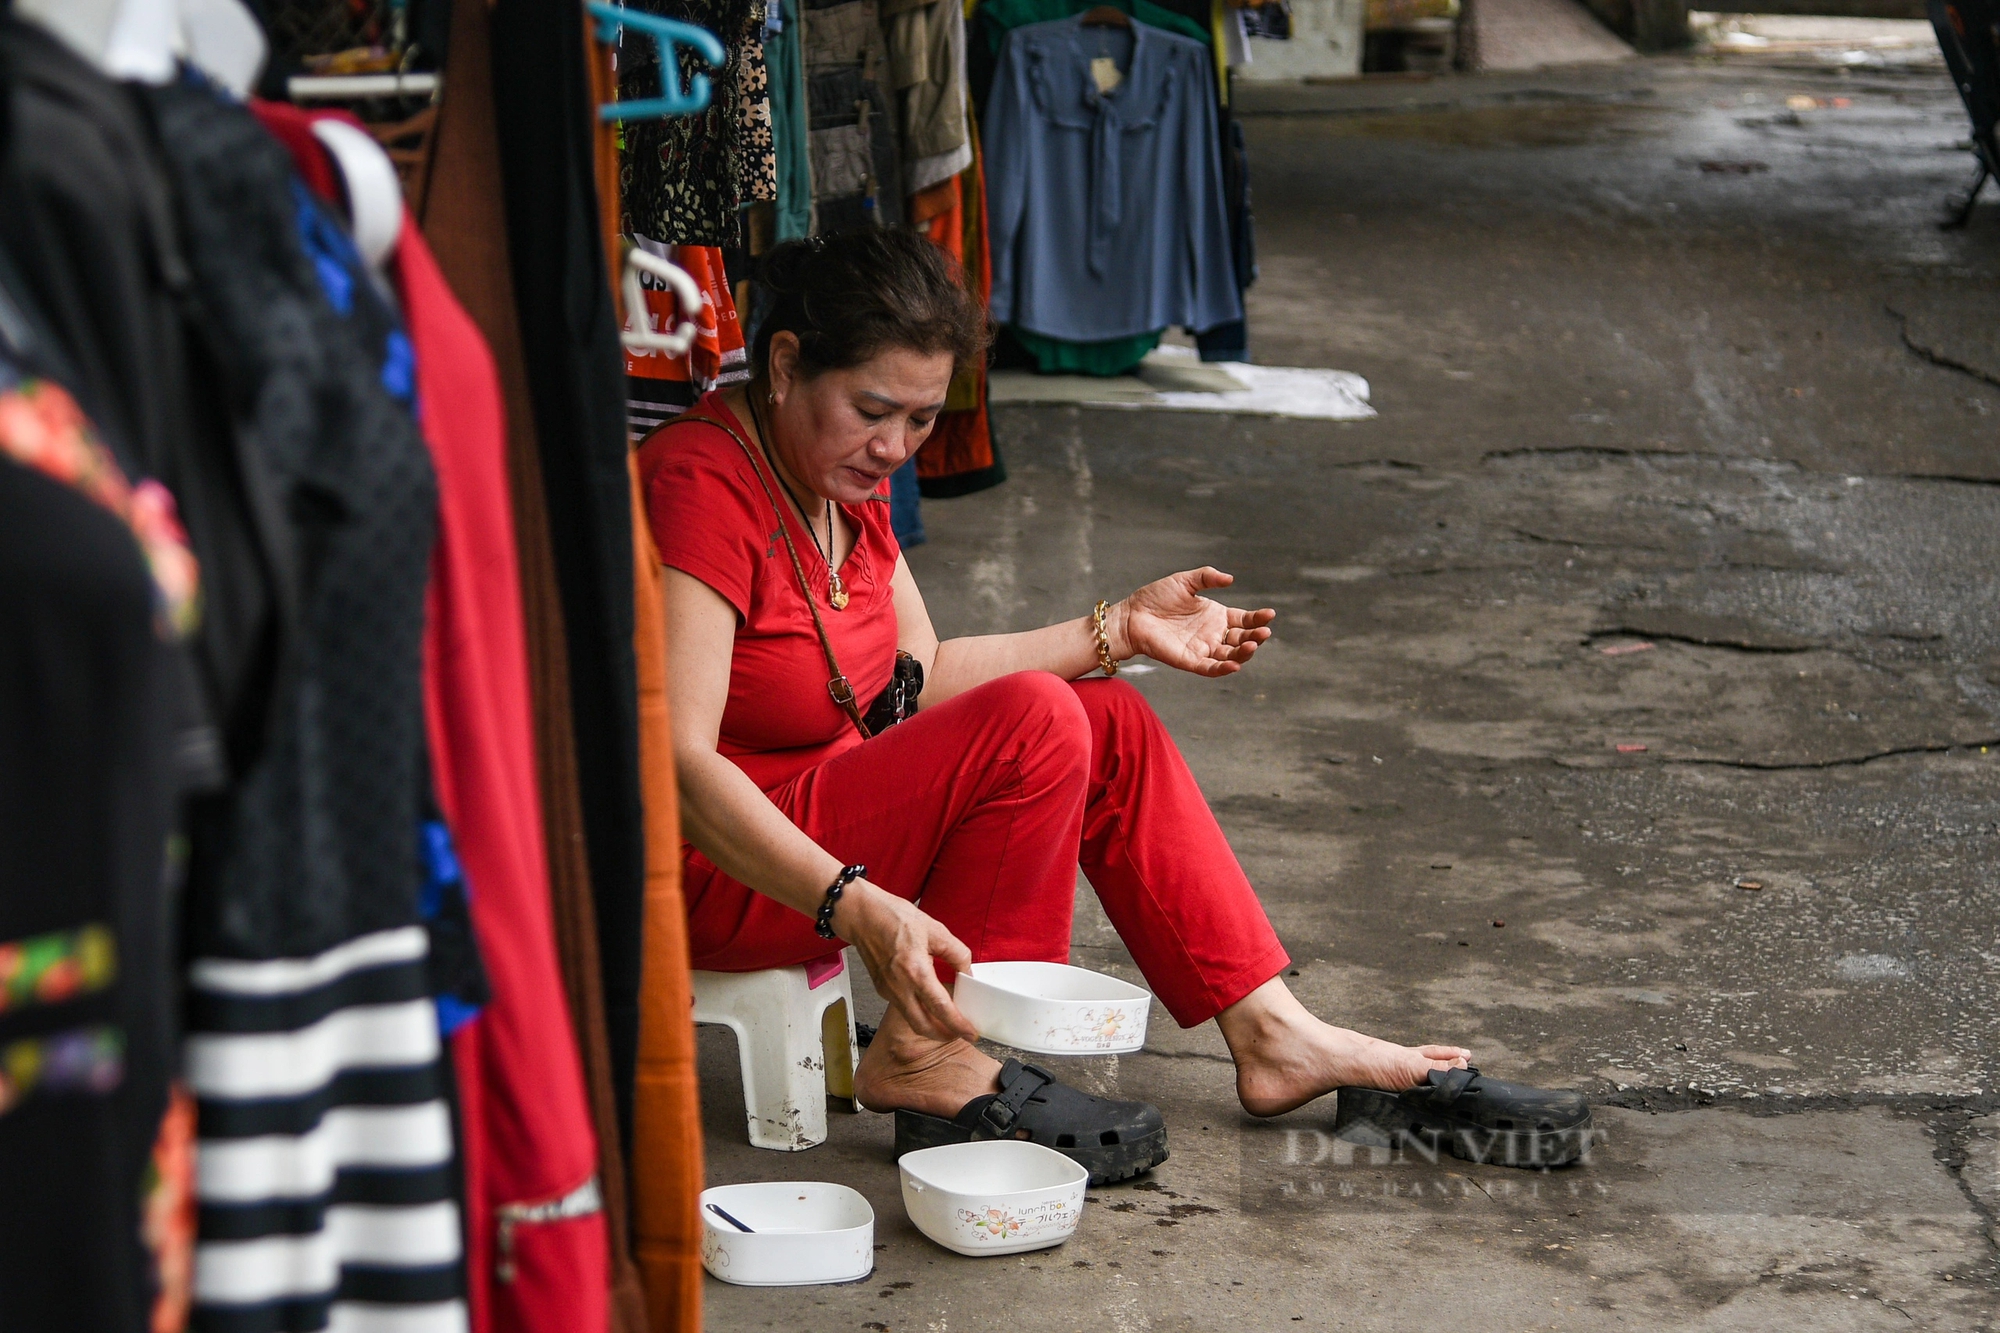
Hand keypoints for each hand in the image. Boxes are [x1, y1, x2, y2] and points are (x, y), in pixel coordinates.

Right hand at [832, 881, 978, 1041]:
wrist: (860, 915)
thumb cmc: (891, 917)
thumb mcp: (934, 929)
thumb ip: (956, 952)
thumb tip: (967, 970)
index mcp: (915, 970)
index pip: (940, 1008)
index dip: (958, 1024)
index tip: (971, 1033)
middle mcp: (899, 986)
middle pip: (924, 1026)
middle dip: (944, 1035)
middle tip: (961, 1032)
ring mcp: (888, 990)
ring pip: (912, 1020)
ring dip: (931, 1026)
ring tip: (948, 1020)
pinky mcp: (882, 988)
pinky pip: (903, 1008)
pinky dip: (919, 1013)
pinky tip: (928, 1003)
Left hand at [1111, 567, 1274, 677]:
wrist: (1132, 614)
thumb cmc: (1156, 597)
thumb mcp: (1185, 581)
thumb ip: (1207, 577)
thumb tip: (1231, 579)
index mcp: (1216, 616)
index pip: (1244, 620)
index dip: (1258, 619)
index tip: (1270, 614)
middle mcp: (1213, 634)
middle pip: (1242, 639)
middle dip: (1255, 637)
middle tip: (1264, 632)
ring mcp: (1203, 649)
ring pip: (1231, 656)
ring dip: (1244, 653)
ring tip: (1252, 645)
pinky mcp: (1190, 661)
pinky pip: (1210, 668)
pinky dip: (1223, 669)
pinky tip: (1236, 664)